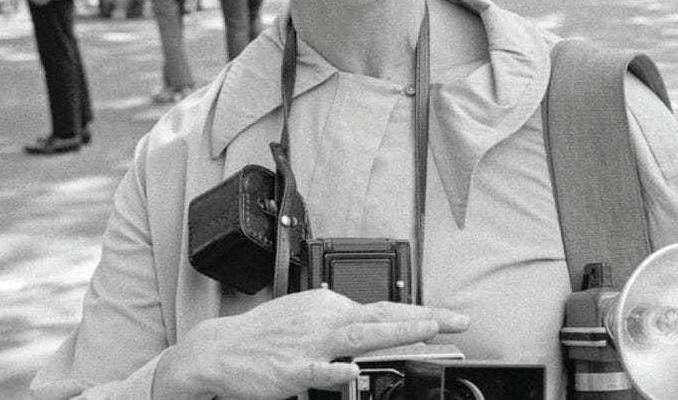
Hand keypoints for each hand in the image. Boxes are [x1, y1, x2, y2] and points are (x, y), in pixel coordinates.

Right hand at [156, 289, 468, 399]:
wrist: (219, 350)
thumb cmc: (262, 336)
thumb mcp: (303, 316)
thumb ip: (336, 319)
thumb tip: (363, 317)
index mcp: (329, 306)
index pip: (384, 307)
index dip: (420, 312)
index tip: (451, 318)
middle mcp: (324, 319)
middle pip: (382, 316)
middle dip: (424, 319)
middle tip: (459, 321)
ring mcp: (310, 344)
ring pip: (360, 335)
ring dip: (396, 332)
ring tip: (427, 332)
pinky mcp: (293, 368)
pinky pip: (320, 369)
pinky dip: (338, 369)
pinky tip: (354, 371)